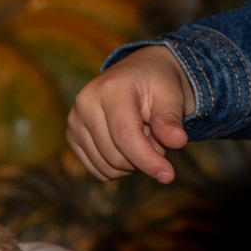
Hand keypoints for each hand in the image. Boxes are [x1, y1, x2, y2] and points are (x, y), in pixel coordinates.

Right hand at [67, 45, 191, 183]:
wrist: (139, 75)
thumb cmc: (158, 84)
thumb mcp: (172, 96)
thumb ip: (171, 119)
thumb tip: (178, 141)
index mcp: (110, 89)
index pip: (125, 136)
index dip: (147, 160)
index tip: (168, 175)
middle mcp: (85, 103)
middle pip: (116, 156)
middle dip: (144, 156)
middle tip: (155, 133)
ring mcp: (75, 120)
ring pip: (107, 167)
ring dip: (133, 162)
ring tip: (141, 133)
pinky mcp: (72, 136)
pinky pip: (98, 170)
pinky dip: (119, 166)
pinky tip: (126, 142)